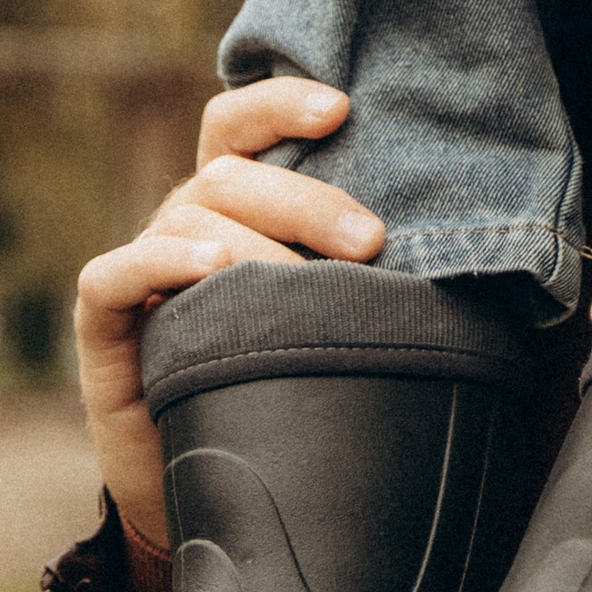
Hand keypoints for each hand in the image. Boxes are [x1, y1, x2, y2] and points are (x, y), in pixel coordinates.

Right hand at [73, 77, 383, 546]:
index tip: (343, 107)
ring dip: (252, 239)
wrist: (207, 489)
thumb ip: (374, 282)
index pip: (241, 124)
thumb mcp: (335, 324)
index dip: (282, 102)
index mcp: (236, 205)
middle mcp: (186, 223)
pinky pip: (112, 275)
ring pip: (187, 216)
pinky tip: (208, 272)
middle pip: (230, 171)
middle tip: (372, 242)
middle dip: (306, 198)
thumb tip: (488, 266)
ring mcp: (142, 269)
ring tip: (300, 279)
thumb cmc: (286, 390)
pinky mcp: (103, 324)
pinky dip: (158, 261)